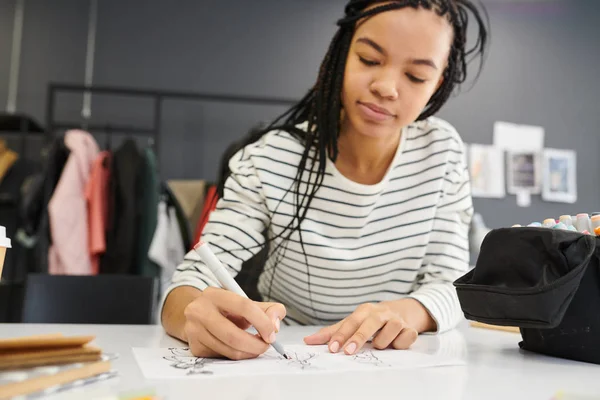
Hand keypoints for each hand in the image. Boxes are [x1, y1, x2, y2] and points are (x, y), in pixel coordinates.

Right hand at [183, 287, 285, 359]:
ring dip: (248, 353)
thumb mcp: (246, 302)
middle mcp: (200, 311)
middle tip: (266, 345)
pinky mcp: (195, 347)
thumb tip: (275, 326)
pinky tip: (239, 348)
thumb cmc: (226, 310)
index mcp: (215, 294)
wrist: (197, 315)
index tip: (272, 333)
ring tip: (255, 346)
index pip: (244, 307)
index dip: (262, 322)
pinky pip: (222, 358)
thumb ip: (268, 309)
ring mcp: (194, 330)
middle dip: (256, 345)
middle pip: (233, 336)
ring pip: (229, 350)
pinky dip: (236, 356)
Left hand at [303, 302, 419, 354]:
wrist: (405, 311)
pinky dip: (400, 343)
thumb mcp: (354, 322)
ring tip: (380, 344)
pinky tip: (397, 343)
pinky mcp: (410, 329)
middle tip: (348, 352)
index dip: (340, 335)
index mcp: (364, 311)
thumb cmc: (373, 319)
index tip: (332, 349)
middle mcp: (381, 313)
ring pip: (390, 331)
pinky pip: (406, 338)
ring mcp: (396, 320)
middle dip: (359, 337)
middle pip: (369, 324)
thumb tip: (308, 340)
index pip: (350, 322)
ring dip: (383, 341)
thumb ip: (332, 332)